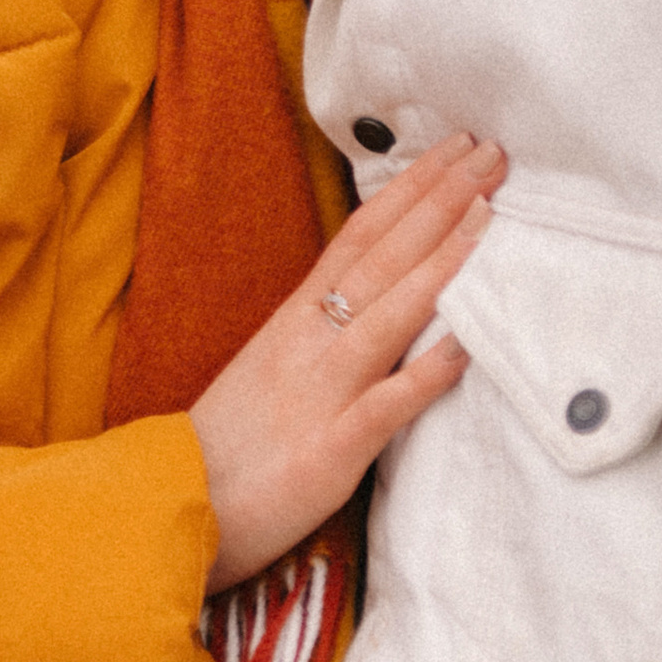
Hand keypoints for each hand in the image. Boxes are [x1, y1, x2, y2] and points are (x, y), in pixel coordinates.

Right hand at [189, 136, 496, 590]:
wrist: (170, 510)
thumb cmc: (223, 450)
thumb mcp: (269, 371)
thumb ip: (318, 335)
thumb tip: (372, 304)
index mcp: (294, 321)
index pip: (360, 236)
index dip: (410, 189)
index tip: (454, 150)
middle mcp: (309, 342)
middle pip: (381, 256)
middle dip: (439, 200)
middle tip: (491, 152)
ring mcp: (320, 392)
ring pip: (389, 312)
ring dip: (442, 260)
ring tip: (490, 213)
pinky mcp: (330, 449)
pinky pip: (387, 404)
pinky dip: (428, 371)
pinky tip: (469, 343)